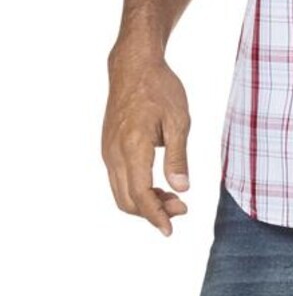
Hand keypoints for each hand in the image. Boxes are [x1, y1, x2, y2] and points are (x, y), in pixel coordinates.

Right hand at [102, 43, 191, 236]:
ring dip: (143, 203)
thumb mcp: (178, 120)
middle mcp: (114, 153)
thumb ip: (178, 156)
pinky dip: (135, 190)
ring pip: (120, 192)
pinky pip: (118, 179)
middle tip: (181, 209)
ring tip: (172, 198)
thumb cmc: (160, 88)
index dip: (155, 216)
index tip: (170, 229)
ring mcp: (108, 151)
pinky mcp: (108, 147)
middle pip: (127, 201)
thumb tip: (181, 188)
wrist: (133, 66)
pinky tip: (157, 184)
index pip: (140, 195)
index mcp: (133, 147)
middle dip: (152, 213)